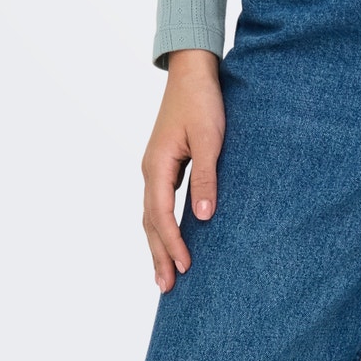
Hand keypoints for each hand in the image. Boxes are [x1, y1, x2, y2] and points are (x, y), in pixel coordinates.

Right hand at [141, 49, 224, 292]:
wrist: (192, 72)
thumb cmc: (202, 102)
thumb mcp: (210, 139)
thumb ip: (206, 178)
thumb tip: (203, 218)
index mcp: (157, 166)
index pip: (161, 215)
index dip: (172, 243)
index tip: (185, 267)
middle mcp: (151, 170)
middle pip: (150, 221)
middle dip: (158, 254)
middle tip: (166, 287)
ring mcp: (155, 168)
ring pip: (152, 214)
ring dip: (158, 243)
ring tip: (165, 273)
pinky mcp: (165, 164)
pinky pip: (159, 202)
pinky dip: (163, 225)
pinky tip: (172, 237)